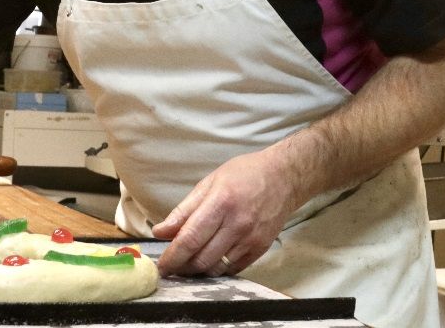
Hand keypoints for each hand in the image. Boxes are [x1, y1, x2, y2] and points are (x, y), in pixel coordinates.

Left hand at [150, 148, 298, 276]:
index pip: (190, 238)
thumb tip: (160, 231)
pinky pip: (233, 269)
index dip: (172, 256)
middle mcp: (237, 224)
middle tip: (172, 266)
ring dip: (198, 270)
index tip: (161, 266)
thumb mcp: (209, 183)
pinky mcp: (261, 249)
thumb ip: (184, 210)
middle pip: (202, 258)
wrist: (284, 177)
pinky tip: (210, 261)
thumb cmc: (244, 175)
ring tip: (188, 264)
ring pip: (217, 268)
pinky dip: (218, 269)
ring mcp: (251, 239)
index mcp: (220, 203)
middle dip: (182, 267)